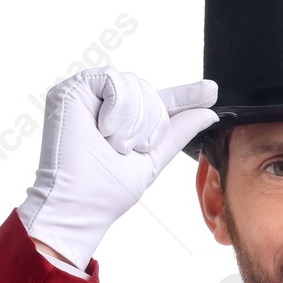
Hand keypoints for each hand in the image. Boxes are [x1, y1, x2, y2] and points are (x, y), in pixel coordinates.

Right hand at [18, 68, 217, 271]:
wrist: (81, 203)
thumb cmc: (108, 190)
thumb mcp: (153, 158)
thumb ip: (178, 132)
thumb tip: (209, 113)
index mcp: (123, 120)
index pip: (158, 101)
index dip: (185, 95)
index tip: (212, 91)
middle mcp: (103, 104)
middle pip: (149, 91)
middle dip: (149, 125)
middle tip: (126, 150)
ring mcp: (86, 95)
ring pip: (134, 85)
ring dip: (133, 122)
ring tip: (112, 144)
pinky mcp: (71, 90)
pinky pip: (113, 80)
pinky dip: (118, 108)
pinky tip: (103, 130)